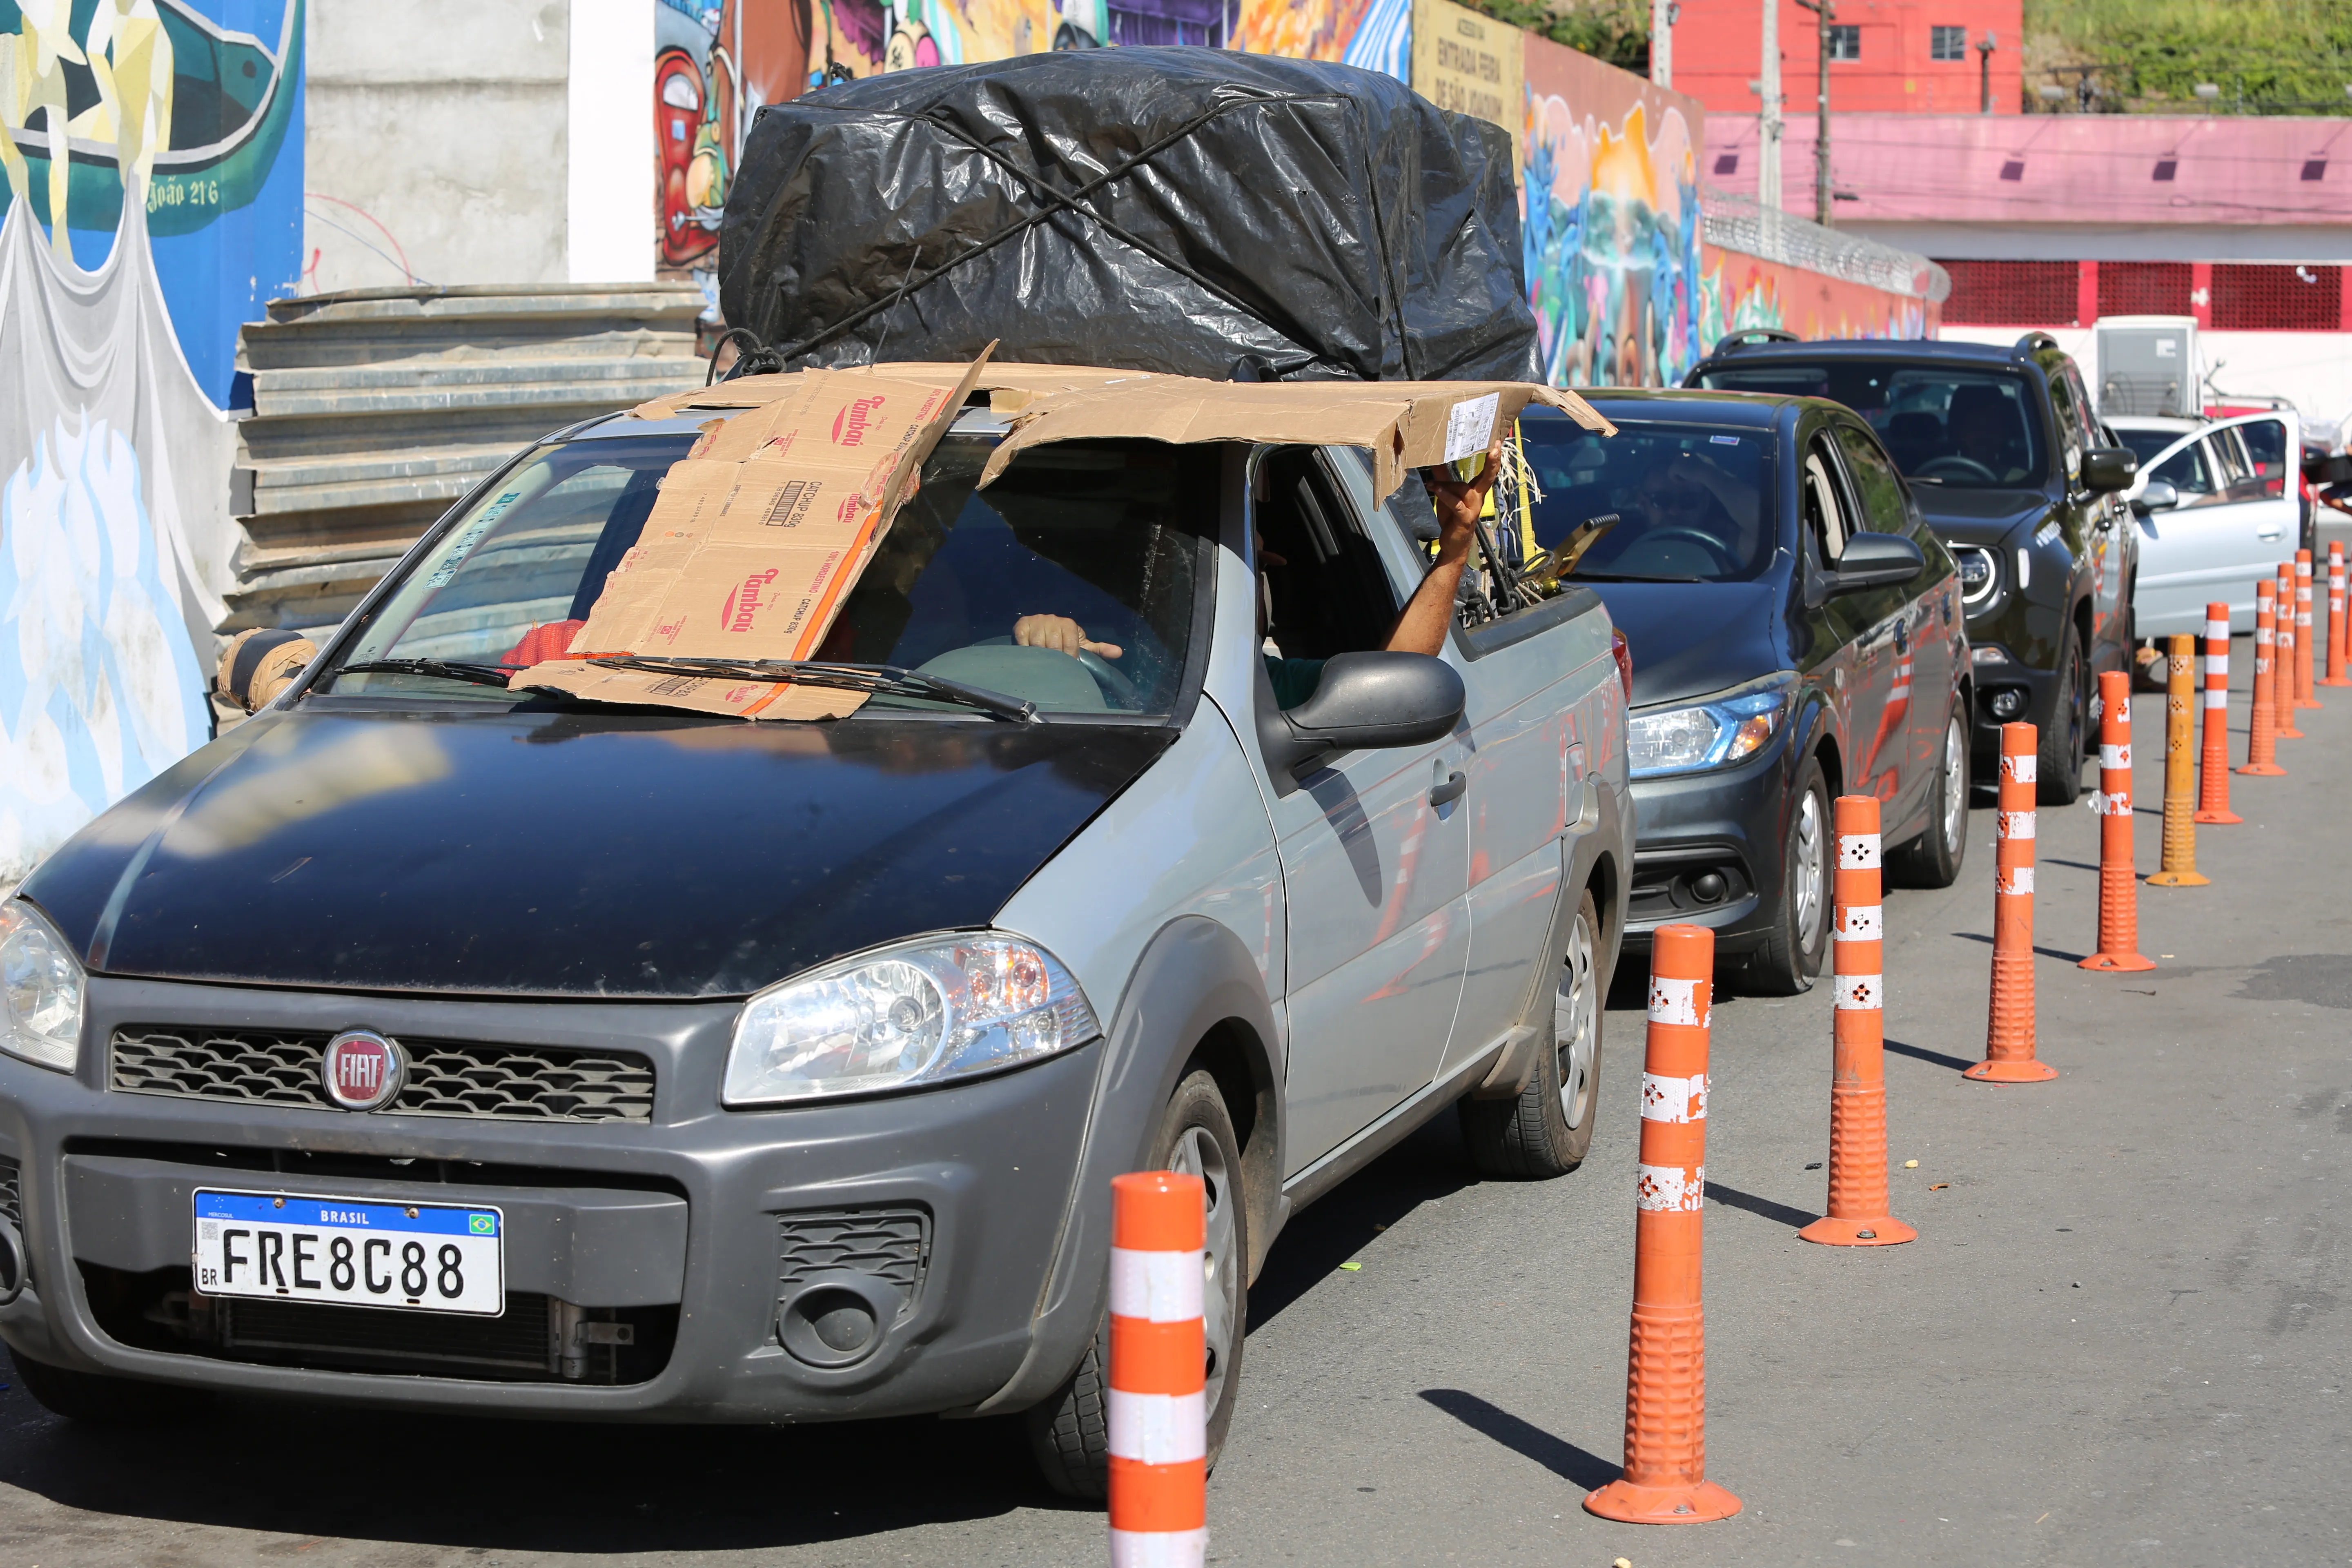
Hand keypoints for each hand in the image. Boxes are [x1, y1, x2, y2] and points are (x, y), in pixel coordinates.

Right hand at [1014, 614, 1122, 660]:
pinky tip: (1029, 654)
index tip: (1068, 666)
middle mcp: (1052, 619)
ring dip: (1040, 656)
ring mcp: (1036, 621)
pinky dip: (1025, 649)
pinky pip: (1023, 640)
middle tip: (1053, 667)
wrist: (1040, 630)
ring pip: (1038, 644)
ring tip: (1042, 663)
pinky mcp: (1022, 624)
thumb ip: (1099, 650)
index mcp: (1069, 624)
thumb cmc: (1064, 641)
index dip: (1069, 658)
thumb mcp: (1082, 645)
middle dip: (1054, 659)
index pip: (1071, 645)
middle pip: (1054, 646)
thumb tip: (1119, 653)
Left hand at [1424, 440, 1501, 559]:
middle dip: (1492, 462)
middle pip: (1488, 477)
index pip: (1487, 472)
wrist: (1453, 544)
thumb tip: (1435, 460)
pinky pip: (1456, 504)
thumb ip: (1443, 478)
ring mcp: (1473, 509)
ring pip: (1463, 489)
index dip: (1493, 458)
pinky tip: (1435, 489)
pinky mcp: (1465, 518)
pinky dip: (1446, 495)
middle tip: (1496, 448)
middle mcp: (1478, 498)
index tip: (1497, 442)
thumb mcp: (1447, 495)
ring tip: (1432, 484)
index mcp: (1476, 491)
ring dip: (1447, 485)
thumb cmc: (1452, 518)